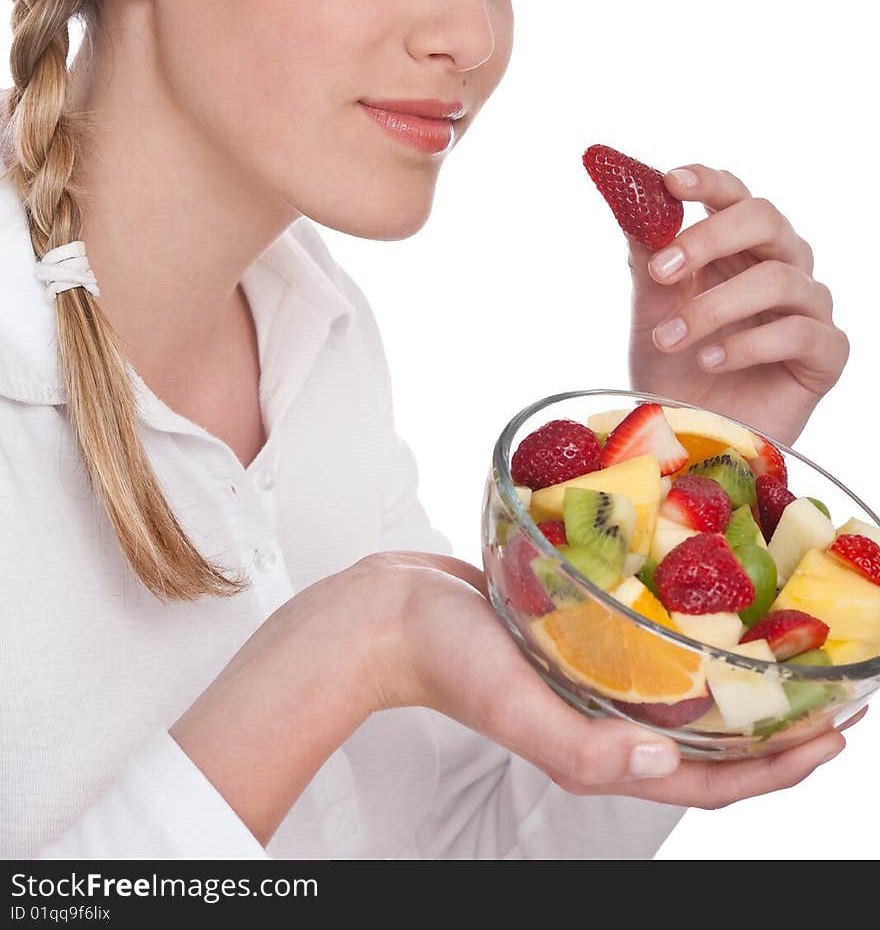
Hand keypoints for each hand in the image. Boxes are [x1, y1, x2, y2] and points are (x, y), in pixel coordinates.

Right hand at [367, 551, 851, 805]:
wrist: (386, 613)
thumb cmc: (445, 661)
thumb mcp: (515, 707)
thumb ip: (586, 747)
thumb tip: (673, 761)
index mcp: (601, 749)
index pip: (710, 780)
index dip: (779, 767)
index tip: (835, 734)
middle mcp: (607, 714)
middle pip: (710, 737)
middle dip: (776, 722)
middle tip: (829, 684)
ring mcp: (593, 674)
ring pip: (684, 687)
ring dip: (737, 673)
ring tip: (784, 638)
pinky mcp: (576, 631)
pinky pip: (647, 638)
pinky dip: (687, 625)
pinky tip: (707, 588)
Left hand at [626, 164, 849, 444]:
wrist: (688, 434)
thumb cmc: (673, 366)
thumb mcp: (650, 307)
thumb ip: (647, 254)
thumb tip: (631, 199)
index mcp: (739, 245)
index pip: (734, 195)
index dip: (708, 182)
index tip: (670, 182)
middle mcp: (780, 265)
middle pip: (766, 219)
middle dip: (709, 238)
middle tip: (662, 269)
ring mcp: (808, 308)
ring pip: (780, 279)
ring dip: (715, 306)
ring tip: (670, 338)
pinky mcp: (826, 354)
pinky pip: (802, 332)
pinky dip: (750, 345)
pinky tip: (712, 361)